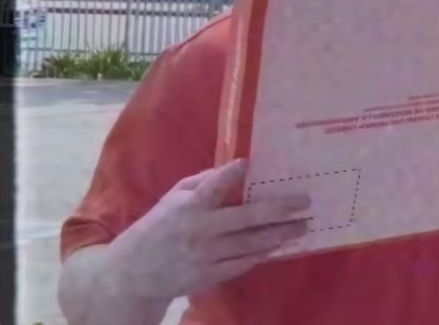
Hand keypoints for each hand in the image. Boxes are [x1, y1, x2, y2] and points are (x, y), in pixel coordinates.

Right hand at [104, 159, 311, 302]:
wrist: (133, 274)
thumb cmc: (159, 227)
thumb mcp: (173, 198)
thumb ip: (203, 182)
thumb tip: (237, 167)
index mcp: (187, 206)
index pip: (212, 187)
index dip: (231, 174)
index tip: (250, 163)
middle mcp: (199, 230)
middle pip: (246, 219)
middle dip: (279, 210)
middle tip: (304, 202)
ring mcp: (206, 256)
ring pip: (251, 244)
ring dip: (280, 234)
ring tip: (302, 226)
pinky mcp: (210, 276)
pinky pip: (243, 263)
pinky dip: (263, 254)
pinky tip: (280, 245)